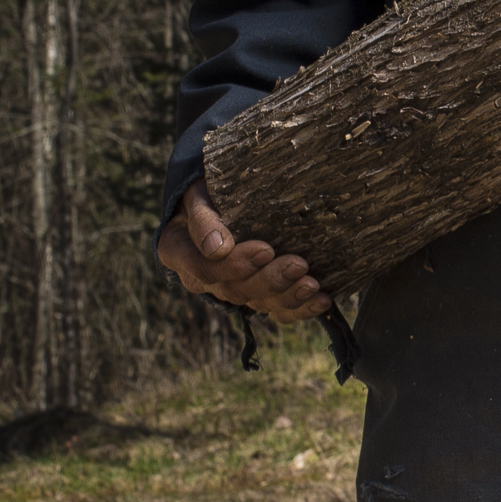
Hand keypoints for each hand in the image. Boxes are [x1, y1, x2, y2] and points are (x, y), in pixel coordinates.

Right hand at [157, 183, 328, 322]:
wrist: (220, 196)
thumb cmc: (207, 189)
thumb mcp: (198, 193)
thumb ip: (203, 218)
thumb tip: (216, 248)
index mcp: (179, 252)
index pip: (204, 269)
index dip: (235, 266)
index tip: (266, 249)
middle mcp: (202, 277)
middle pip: (234, 290)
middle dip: (269, 280)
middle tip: (298, 264)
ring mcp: (230, 289)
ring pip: (258, 304)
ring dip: (288, 296)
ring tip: (312, 285)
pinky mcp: (255, 295)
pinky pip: (276, 311)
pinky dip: (300, 309)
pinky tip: (321, 300)